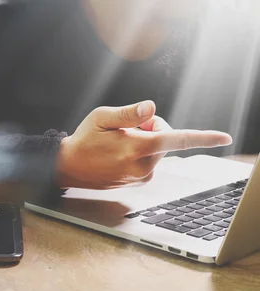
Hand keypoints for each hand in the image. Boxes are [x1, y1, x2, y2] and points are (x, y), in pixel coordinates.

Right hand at [56, 100, 232, 189]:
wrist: (67, 167)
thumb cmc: (83, 140)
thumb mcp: (102, 117)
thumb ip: (129, 113)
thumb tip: (151, 108)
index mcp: (136, 148)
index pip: (176, 140)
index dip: (203, 137)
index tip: (224, 138)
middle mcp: (142, 166)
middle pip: (165, 139)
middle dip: (151, 128)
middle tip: (125, 129)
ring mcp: (140, 176)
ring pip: (157, 150)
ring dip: (144, 142)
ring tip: (117, 143)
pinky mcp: (136, 181)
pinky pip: (148, 161)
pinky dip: (138, 153)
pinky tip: (117, 154)